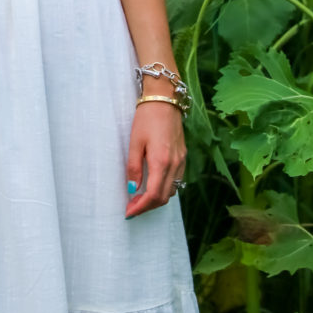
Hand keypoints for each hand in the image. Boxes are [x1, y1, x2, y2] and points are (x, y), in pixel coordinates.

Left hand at [125, 101, 186, 217]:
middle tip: (131, 207)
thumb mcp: (135, 142)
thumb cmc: (147, 118)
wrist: (165, 100)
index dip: (140, 207)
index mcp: (161, 162)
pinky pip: (176, 181)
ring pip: (172, 191)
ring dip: (156, 199)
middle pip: (163, 197)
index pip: (153, 195)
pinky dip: (165, 189)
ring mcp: (181, 161)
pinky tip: (153, 185)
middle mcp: (175, 165)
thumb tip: (132, 189)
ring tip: (140, 198)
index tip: (128, 212)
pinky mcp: (183, 157)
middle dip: (147, 206)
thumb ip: (134, 167)